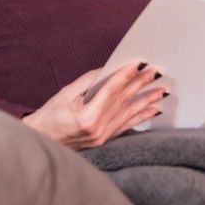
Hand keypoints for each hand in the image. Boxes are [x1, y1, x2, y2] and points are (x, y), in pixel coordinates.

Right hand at [22, 60, 166, 149]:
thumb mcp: (67, 93)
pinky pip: (127, 125)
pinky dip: (141, 116)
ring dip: (147, 100)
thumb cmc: (50, 115)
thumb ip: (89, 81)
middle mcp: (98, 129)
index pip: (111, 91)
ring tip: (162, 90)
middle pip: (123, 101)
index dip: (126, 76)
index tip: (139, 64)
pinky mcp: (105, 139)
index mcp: (87, 118)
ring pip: (130, 113)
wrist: (42, 139)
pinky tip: (154, 109)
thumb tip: (109, 69)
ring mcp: (103, 136)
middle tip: (155, 71)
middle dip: (141, 84)